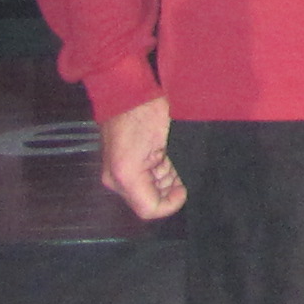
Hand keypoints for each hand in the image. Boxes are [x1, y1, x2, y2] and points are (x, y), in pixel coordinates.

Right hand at [100, 97, 184, 220]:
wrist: (129, 94)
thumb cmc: (142, 117)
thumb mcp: (155, 151)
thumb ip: (161, 180)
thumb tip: (176, 197)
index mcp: (123, 180)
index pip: (149, 209)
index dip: (170, 204)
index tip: (184, 189)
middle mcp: (120, 180)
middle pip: (151, 201)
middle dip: (168, 191)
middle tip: (179, 174)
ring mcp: (124, 172)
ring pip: (152, 190)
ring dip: (166, 181)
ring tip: (172, 163)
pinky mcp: (130, 163)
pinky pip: (149, 178)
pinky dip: (162, 173)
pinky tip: (168, 160)